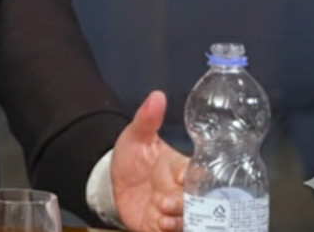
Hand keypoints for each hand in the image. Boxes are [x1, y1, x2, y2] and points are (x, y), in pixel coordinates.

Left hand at [112, 91, 190, 231]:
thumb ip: (147, 118)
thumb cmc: (132, 158)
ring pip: (190, 219)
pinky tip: (161, 224)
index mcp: (183, 169)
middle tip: (169, 200)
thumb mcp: (136, 136)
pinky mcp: (162, 227)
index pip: (201, 175)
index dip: (198, 178)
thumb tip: (157, 95)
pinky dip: (171, 229)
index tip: (185, 176)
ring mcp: (175, 211)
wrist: (112, 183)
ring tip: (162, 211)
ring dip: (179, 218)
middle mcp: (183, 192)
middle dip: (188, 203)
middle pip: (199, 202)